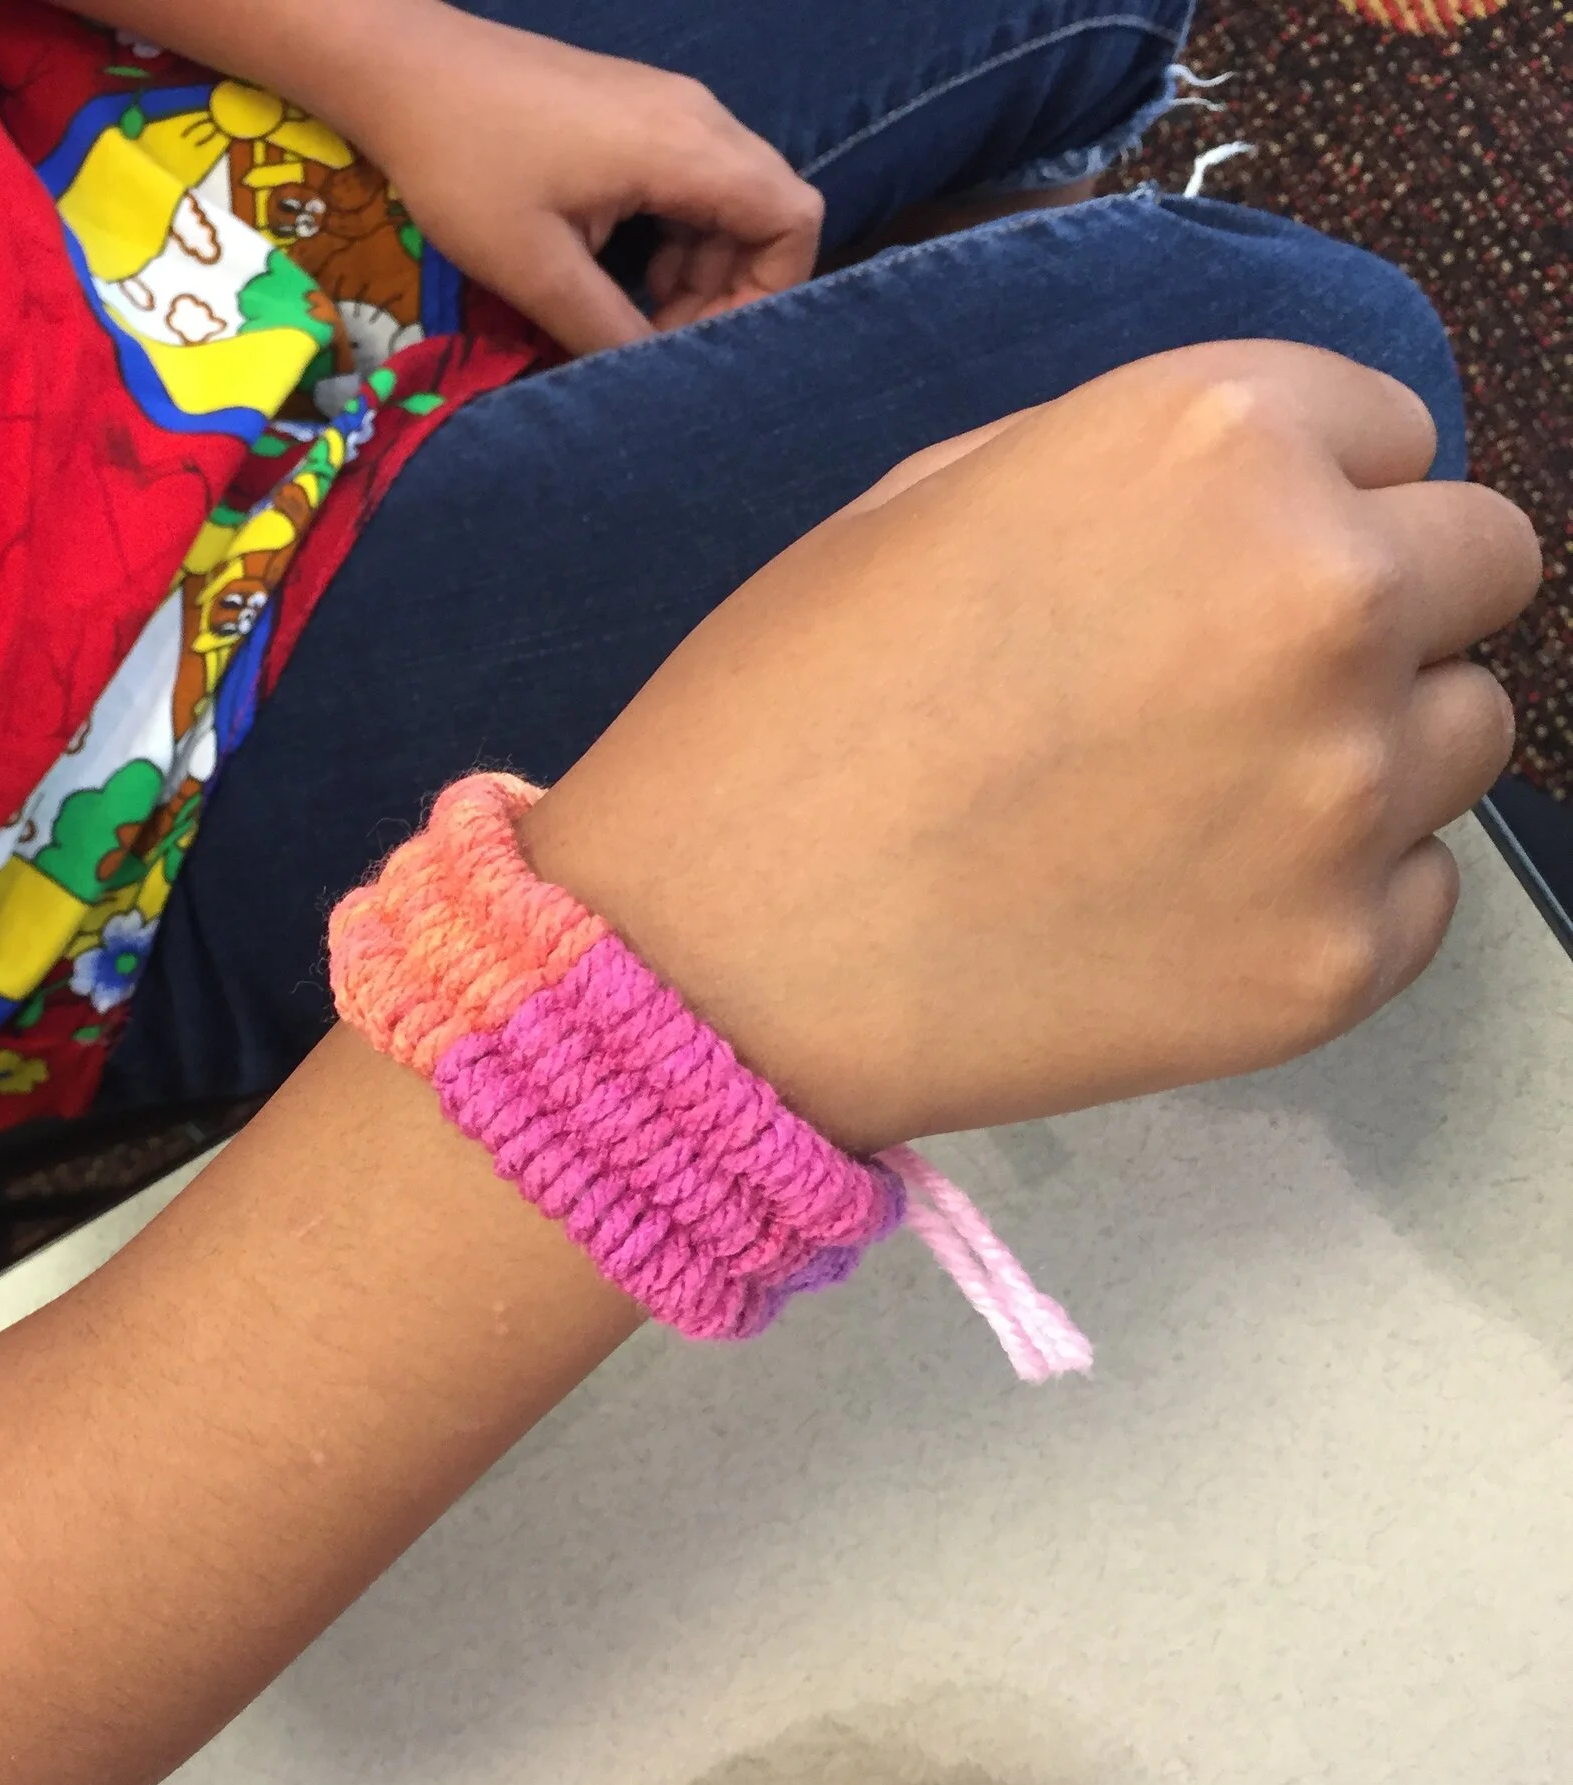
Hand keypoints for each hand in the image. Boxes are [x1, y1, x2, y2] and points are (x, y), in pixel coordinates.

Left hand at [330, 11, 822, 353]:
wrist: (402, 70)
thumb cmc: (463, 163)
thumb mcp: (533, 268)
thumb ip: (606, 329)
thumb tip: (651, 380)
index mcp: (685, 148)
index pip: (792, 220)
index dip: (769, 294)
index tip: (703, 344)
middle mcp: (695, 117)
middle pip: (765, 212)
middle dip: (729, 290)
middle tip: (660, 343)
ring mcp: (666, 107)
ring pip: (726, 201)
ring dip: (697, 269)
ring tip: (633, 318)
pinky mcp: (633, 112)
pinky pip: (687, 181)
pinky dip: (671, 237)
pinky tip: (618, 275)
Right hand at [523, 342, 1538, 1150]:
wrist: (701, 960)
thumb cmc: (774, 711)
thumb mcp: (922, 503)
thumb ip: (1124, 470)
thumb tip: (1253, 501)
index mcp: (1207, 442)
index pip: (1395, 424)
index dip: (1303, 488)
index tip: (1219, 559)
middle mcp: (1319, 592)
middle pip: (1482, 563)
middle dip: (1376, 599)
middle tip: (1226, 679)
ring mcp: (1343, 792)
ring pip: (1466, 730)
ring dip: (1364, 746)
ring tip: (1195, 802)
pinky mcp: (1334, 963)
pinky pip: (1417, 891)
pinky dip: (1327, 891)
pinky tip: (1178, 903)